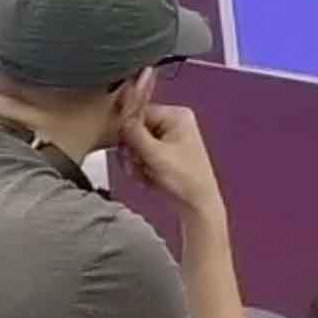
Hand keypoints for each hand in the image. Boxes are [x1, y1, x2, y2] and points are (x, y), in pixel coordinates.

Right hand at [121, 104, 224, 219]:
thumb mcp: (156, 153)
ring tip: (146, 174)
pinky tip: (149, 179)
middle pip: (135, 130)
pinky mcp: (162, 154)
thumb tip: (120, 122)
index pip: (140, 112)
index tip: (127, 147)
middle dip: (133, 151)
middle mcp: (172, 124)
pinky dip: (141, 169)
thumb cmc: (186, 179)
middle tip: (139, 165)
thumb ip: (134, 134)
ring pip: (135, 145)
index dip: (129, 131)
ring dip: (136, 163)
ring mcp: (167, 140)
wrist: (196, 205)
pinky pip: (141, 156)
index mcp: (176, 116)